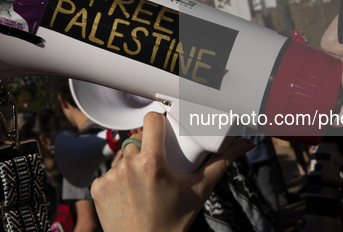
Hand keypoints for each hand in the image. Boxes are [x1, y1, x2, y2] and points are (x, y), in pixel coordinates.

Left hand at [91, 112, 254, 231]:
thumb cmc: (174, 222)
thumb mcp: (199, 190)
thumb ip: (221, 163)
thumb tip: (244, 145)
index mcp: (152, 163)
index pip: (151, 121)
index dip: (158, 122)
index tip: (164, 130)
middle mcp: (128, 167)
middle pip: (138, 139)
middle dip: (147, 146)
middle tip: (159, 158)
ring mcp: (111, 177)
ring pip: (123, 154)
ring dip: (132, 161)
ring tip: (144, 177)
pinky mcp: (98, 188)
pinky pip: (109, 172)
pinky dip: (118, 178)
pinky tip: (129, 189)